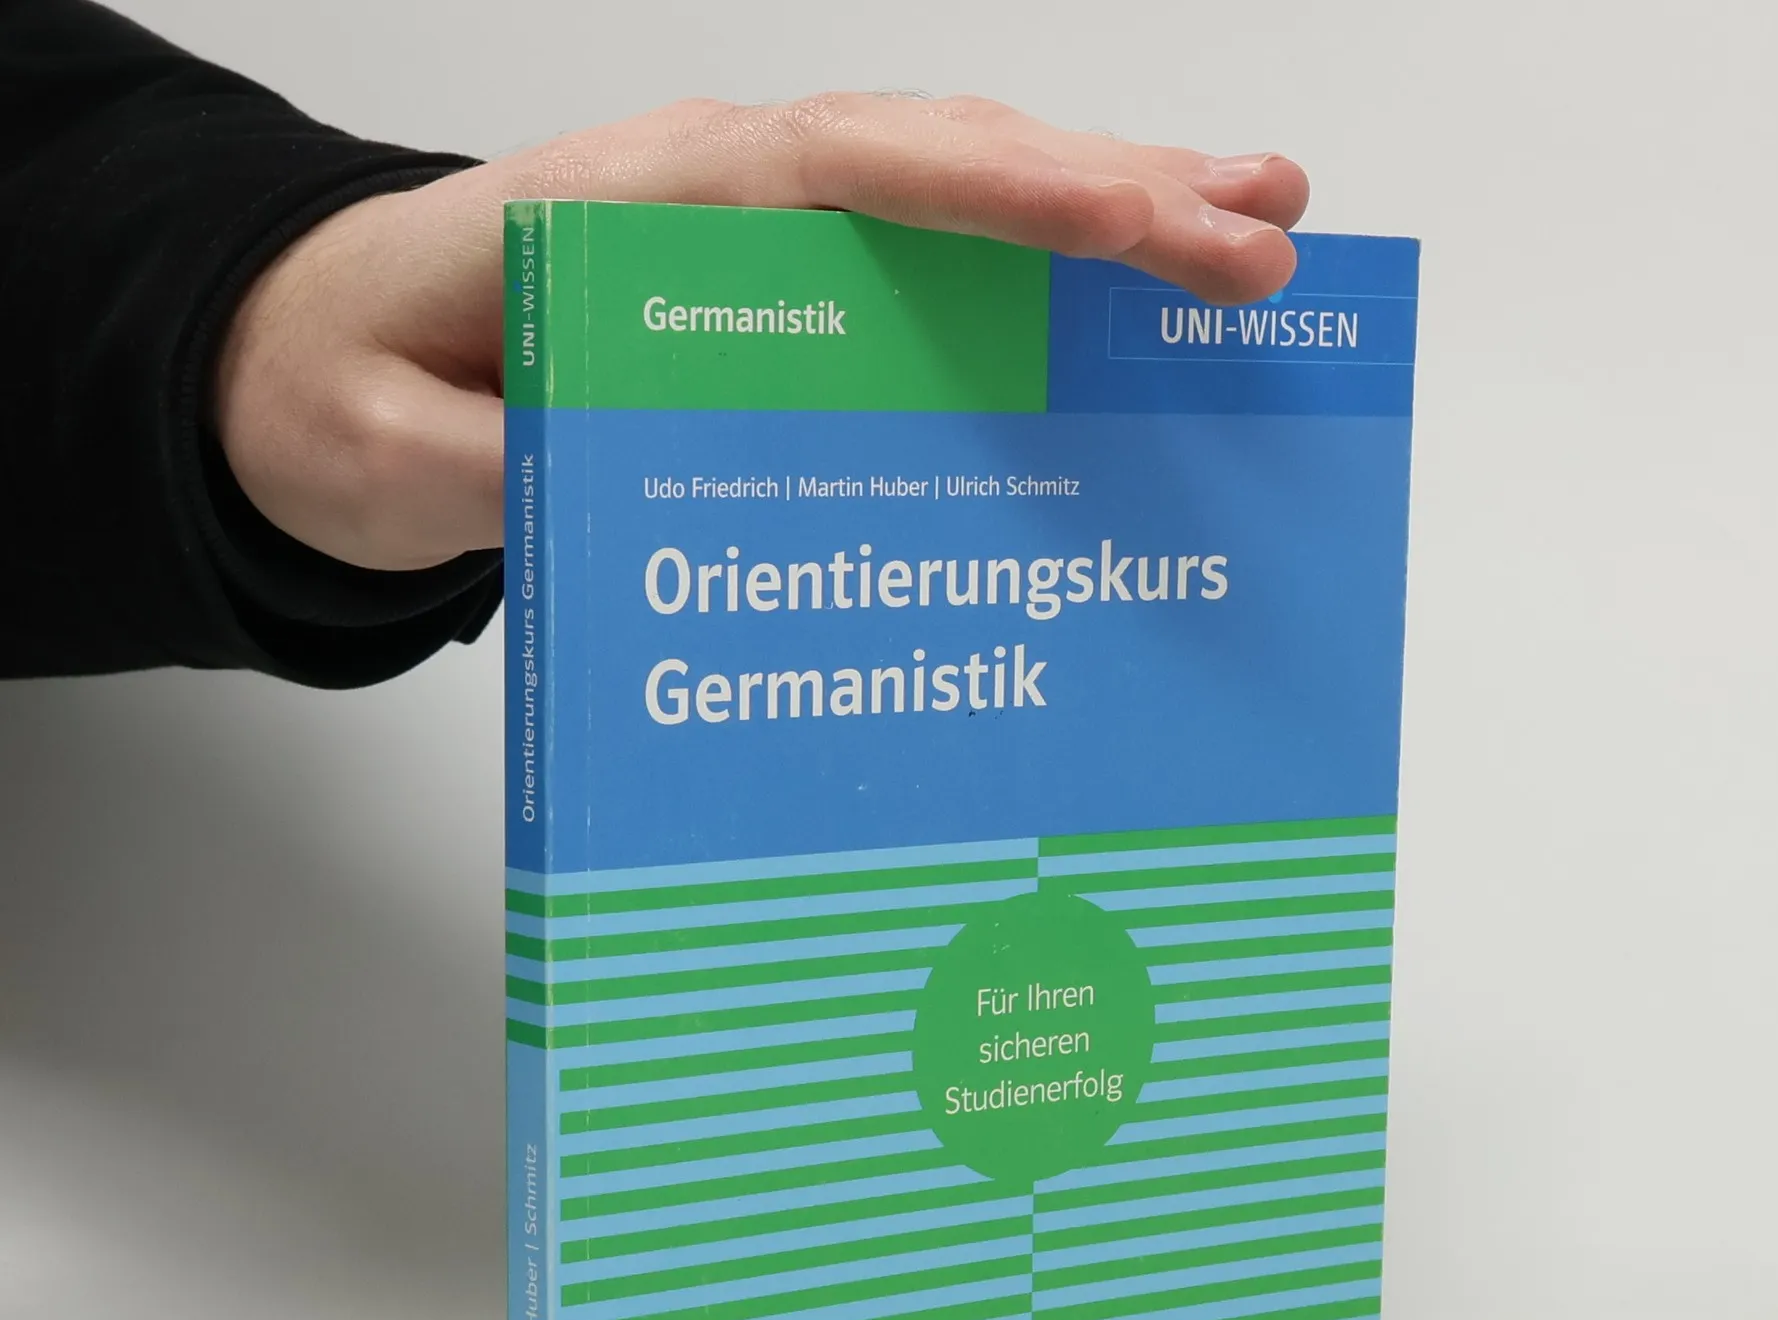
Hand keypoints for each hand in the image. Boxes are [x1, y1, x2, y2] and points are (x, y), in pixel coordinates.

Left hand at [214, 94, 1308, 572]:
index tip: (1133, 219)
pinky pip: (927, 255)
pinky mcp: (778, 286)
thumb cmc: (344, 388)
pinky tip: (1130, 279)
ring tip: (1255, 223)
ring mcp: (759, 233)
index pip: (848, 173)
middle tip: (1263, 238)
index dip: (998, 192)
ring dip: (1109, 204)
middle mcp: (720, 193)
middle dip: (1110, 196)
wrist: (308, 364)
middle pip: (942, 164)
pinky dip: (1039, 259)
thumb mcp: (381, 455)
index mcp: (637, 209)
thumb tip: (607, 489)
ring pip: (958, 193)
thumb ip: (485, 470)